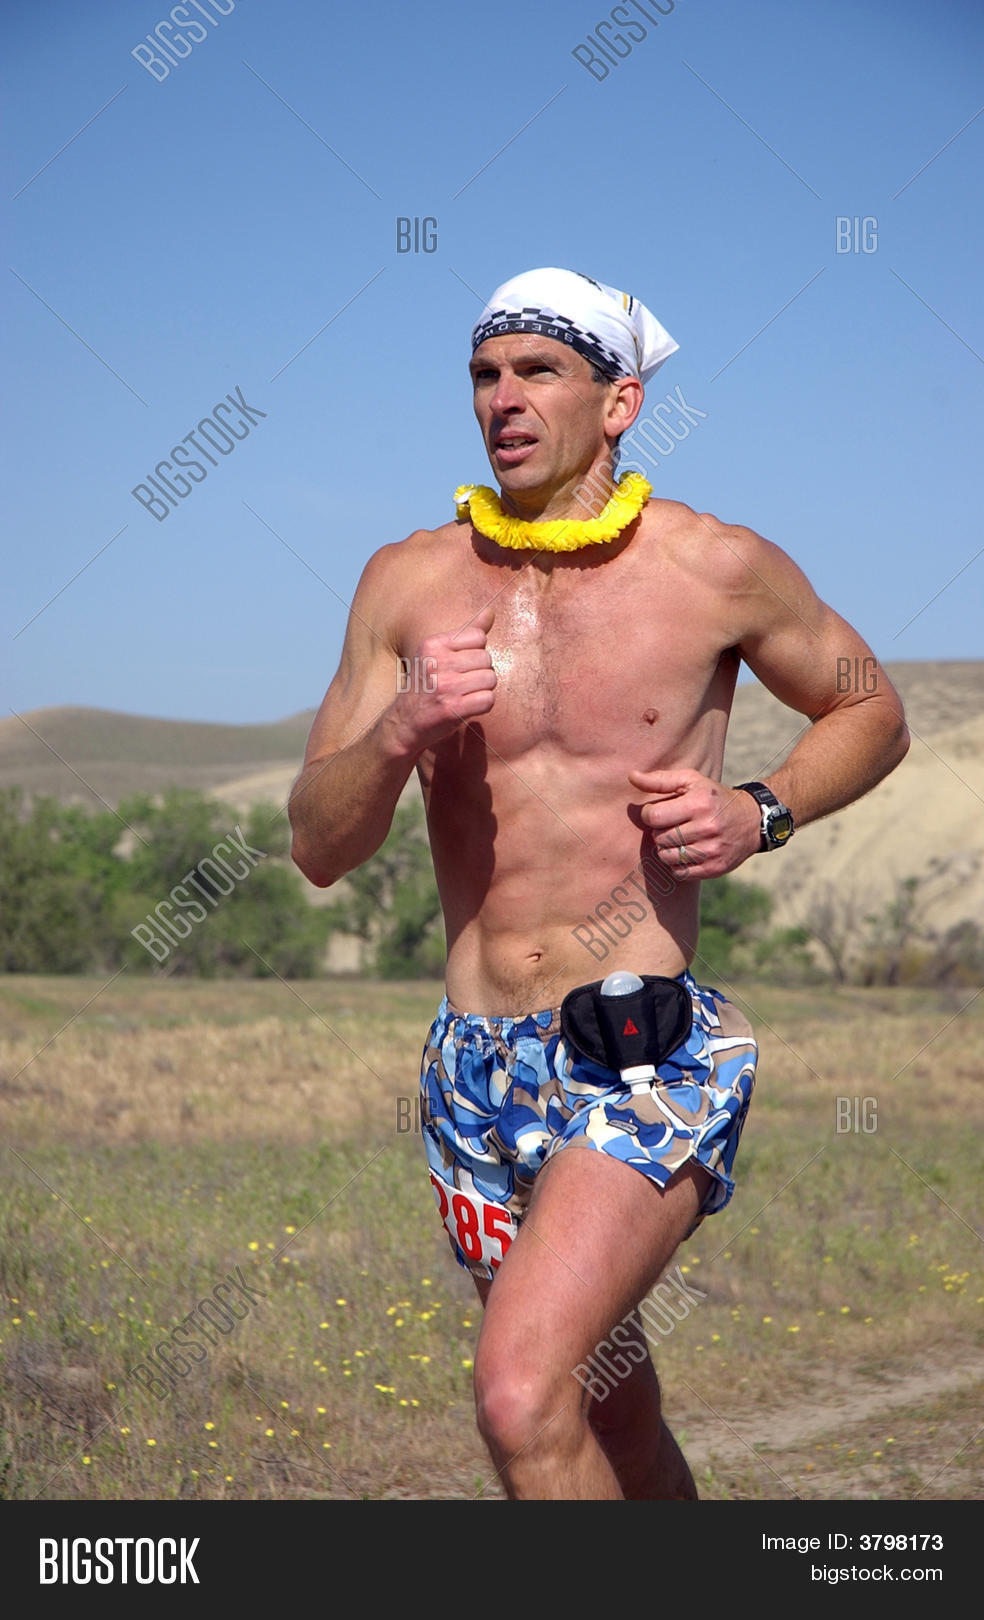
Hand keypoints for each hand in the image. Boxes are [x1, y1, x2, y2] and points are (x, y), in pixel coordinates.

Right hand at [391, 604, 496, 754]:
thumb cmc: (426, 685)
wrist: (404, 722)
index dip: (476, 653)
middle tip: (463, 683)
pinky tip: (468, 707)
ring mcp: (445, 686)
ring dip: (483, 689)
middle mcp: (437, 663)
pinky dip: (483, 705)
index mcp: (432, 644)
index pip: (479, 638)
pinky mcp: (452, 709)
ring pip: (490, 679)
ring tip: (465, 694)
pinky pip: (488, 700)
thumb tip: (491, 611)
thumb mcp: (437, 654)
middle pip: (487, 659)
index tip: (461, 665)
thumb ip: (467, 633)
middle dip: (480, 672)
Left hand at [627, 766, 761, 878]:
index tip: (658, 812)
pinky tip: (686, 852)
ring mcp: (712, 850)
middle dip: (660, 832)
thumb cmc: (713, 797)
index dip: (649, 815)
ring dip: (666, 849)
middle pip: (659, 838)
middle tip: (671, 826)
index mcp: (699, 803)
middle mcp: (707, 827)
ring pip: (667, 857)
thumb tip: (631, 776)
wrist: (752, 821)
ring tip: (677, 839)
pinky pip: (680, 873)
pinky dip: (677, 865)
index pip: (654, 817)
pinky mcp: (715, 868)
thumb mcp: (691, 781)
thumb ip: (660, 780)